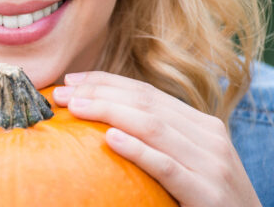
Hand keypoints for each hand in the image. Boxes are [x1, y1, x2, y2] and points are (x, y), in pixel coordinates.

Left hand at [52, 72, 260, 206]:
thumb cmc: (210, 200)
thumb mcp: (190, 162)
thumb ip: (160, 140)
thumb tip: (107, 125)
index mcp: (202, 125)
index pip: (147, 93)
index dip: (106, 82)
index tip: (72, 80)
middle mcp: (209, 137)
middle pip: (145, 103)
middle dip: (99, 93)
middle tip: (61, 94)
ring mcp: (211, 163)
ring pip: (153, 126)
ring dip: (108, 112)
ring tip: (75, 108)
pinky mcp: (208, 192)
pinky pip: (167, 166)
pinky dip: (138, 150)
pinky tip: (110, 140)